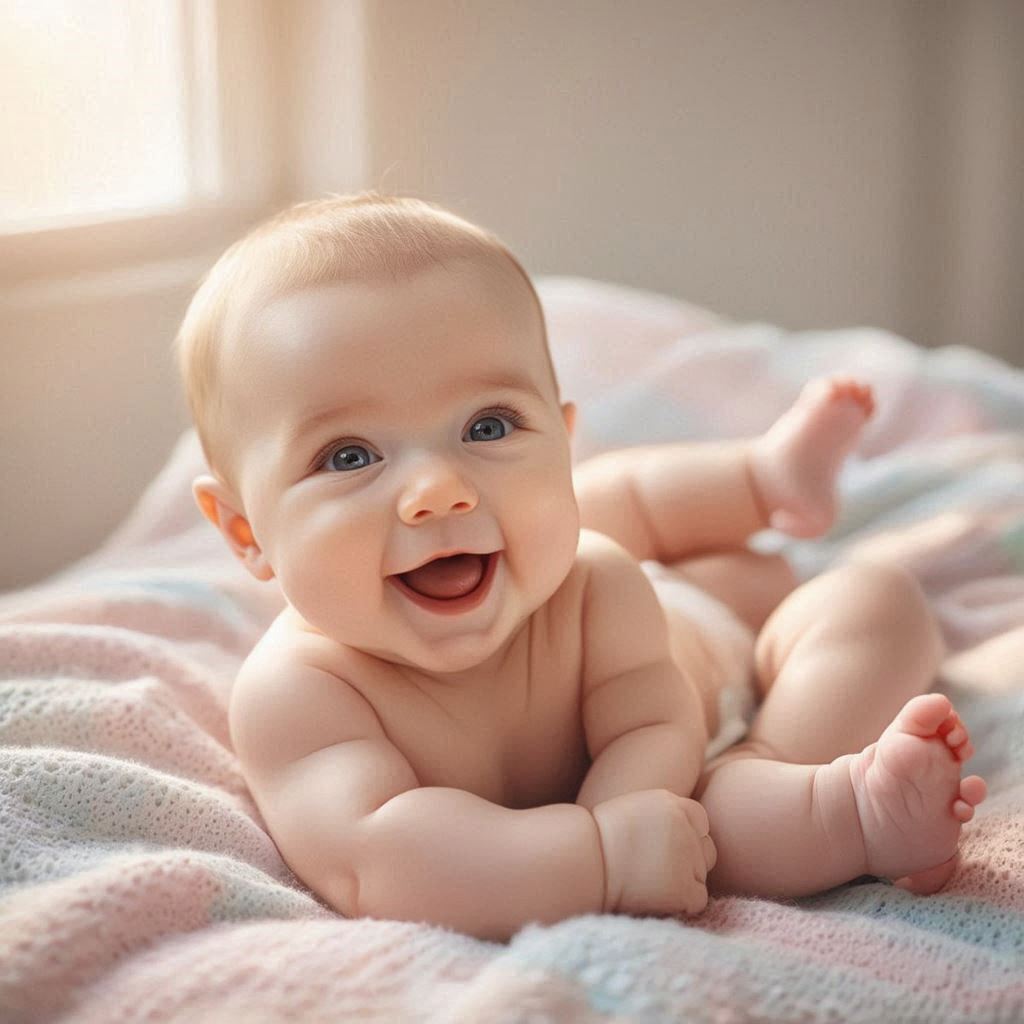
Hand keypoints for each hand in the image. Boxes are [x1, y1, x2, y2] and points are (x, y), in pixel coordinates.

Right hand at [592, 789, 716, 916]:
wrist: (585, 860)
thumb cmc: (599, 837)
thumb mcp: (635, 809)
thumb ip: (664, 817)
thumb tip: (683, 833)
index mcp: (674, 804)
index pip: (701, 822)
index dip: (688, 836)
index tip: (667, 847)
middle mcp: (687, 827)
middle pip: (707, 850)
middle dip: (690, 862)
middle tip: (659, 871)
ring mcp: (689, 857)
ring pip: (700, 876)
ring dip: (684, 883)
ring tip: (651, 883)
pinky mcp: (686, 888)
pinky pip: (697, 900)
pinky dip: (681, 904)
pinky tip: (656, 898)